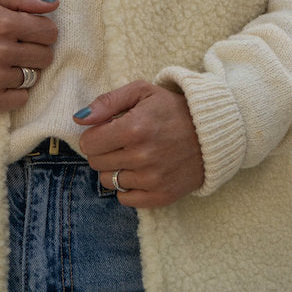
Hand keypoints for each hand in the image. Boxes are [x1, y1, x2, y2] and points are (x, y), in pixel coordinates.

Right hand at [0, 0, 57, 113]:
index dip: (42, 32)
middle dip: (34, 52)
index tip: (28, 34)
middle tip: (13, 50)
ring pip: (33, 78)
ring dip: (21, 71)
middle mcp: (0, 51)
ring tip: (0, 64)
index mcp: (2, 22)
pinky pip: (21, 99)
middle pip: (45, 57)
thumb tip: (53, 3)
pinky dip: (13, 92)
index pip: (49, 32)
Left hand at [73, 81, 204, 206]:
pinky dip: (128, 187)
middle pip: (96, 163)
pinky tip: (140, 172)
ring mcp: (152, 179)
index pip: (88, 143)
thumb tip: (79, 118)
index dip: (94, 135)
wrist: (212, 133)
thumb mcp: (142, 92)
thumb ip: (108, 102)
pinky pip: (125, 199)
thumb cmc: (173, 109)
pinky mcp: (161, 196)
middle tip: (120, 142)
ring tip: (133, 156)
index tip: (107, 130)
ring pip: (108, 182)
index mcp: (134, 128)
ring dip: (115, 169)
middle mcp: (142, 157)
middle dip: (103, 151)